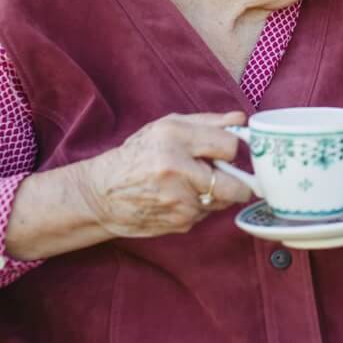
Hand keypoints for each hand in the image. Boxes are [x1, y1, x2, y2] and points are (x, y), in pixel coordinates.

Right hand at [74, 111, 250, 237]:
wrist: (101, 194)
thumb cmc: (137, 156)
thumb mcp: (167, 127)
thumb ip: (207, 122)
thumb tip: (241, 119)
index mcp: (175, 138)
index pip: (229, 145)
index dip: (231, 148)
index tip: (225, 151)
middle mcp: (177, 170)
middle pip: (236, 185)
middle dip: (240, 183)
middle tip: (230, 176)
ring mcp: (179, 201)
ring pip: (223, 201)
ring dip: (217, 194)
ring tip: (192, 183)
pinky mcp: (179, 222)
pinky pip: (206, 214)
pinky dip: (200, 206)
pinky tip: (179, 197)